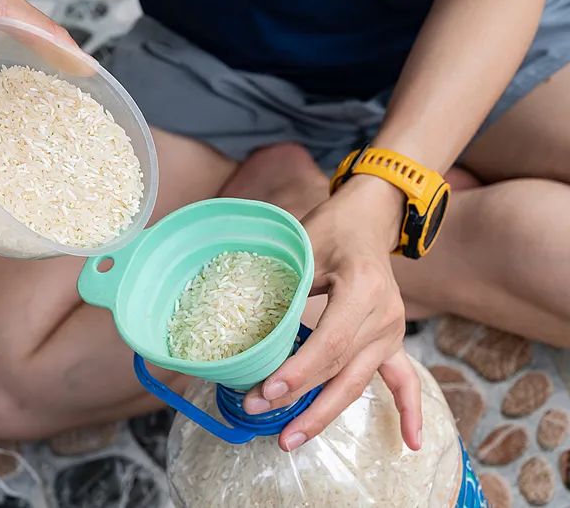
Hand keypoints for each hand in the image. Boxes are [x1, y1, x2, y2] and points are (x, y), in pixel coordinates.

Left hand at [242, 175, 422, 452]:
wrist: (367, 219)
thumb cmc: (330, 229)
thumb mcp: (303, 248)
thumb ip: (286, 290)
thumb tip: (251, 338)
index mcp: (363, 289)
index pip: (328, 344)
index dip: (297, 373)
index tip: (263, 392)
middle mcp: (385, 315)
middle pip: (341, 370)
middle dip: (300, 400)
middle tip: (260, 419)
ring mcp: (393, 330)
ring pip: (358, 381)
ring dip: (325, 414)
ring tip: (291, 440)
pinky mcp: (392, 340)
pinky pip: (404, 379)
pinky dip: (409, 409)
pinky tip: (410, 442)